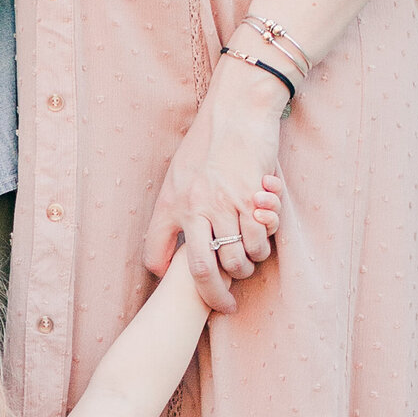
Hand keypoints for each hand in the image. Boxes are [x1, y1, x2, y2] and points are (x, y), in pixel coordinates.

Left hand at [142, 57, 285, 313]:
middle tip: (226, 304)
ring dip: (244, 268)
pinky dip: (262, 246)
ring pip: (237, 259)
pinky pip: (259, 239)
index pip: (155, 254)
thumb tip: (165, 252)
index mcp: (171, 204)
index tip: (173, 281)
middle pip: (201, 271)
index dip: (162, 273)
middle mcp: (196, 208)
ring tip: (247, 263)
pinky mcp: (252, 199)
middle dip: (215, 295)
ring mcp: (225, 204)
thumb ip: (171, 213)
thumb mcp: (177, 177)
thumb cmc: (207, 144)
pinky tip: (261, 237)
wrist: (237, 112)